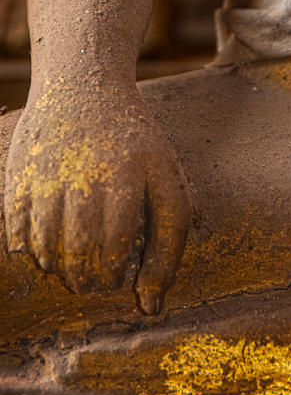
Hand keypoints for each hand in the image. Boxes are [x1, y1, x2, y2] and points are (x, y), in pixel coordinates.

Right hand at [4, 78, 190, 313]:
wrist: (84, 87)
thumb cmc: (135, 146)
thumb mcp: (167, 181)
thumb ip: (169, 243)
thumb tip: (153, 307)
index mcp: (127, 174)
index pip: (115, 246)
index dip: (113, 274)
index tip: (115, 279)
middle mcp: (84, 172)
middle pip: (79, 251)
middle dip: (85, 279)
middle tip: (90, 281)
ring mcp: (47, 172)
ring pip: (45, 246)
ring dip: (58, 267)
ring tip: (71, 265)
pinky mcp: (20, 174)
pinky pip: (17, 232)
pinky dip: (30, 249)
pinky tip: (47, 243)